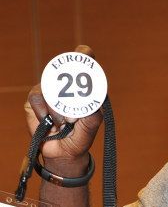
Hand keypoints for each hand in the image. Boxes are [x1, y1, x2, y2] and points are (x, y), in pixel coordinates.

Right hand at [24, 44, 102, 168]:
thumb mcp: (90, 128)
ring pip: (49, 88)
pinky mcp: (35, 99)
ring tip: (64, 124)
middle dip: (66, 86)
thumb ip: (93, 117)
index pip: (83, 63)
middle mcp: (64, 84)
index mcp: (82, 87)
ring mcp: (48, 90)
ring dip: (57, 109)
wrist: (62, 153)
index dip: (83, 56)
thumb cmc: (80, 137)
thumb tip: (93, 106)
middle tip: (71, 108)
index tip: (85, 54)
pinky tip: (50, 123)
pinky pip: (37, 99)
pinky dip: (44, 113)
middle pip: (61, 69)